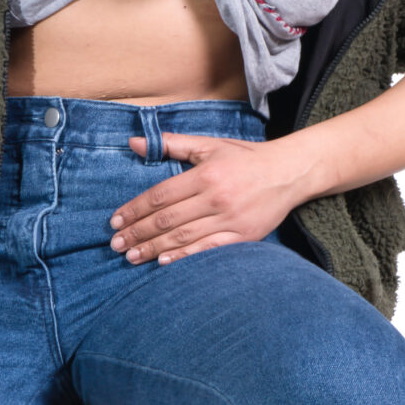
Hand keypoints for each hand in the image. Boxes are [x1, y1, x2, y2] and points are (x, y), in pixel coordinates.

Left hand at [110, 131, 306, 264]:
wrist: (288, 172)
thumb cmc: (245, 158)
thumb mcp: (208, 145)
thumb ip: (171, 144)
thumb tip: (133, 142)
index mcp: (205, 175)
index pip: (160, 195)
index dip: (135, 210)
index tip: (116, 221)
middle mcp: (215, 198)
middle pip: (167, 220)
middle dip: (138, 233)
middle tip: (116, 244)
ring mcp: (229, 219)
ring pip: (183, 237)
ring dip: (153, 249)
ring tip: (131, 256)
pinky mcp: (242, 236)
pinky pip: (207, 250)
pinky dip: (184, 257)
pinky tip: (163, 262)